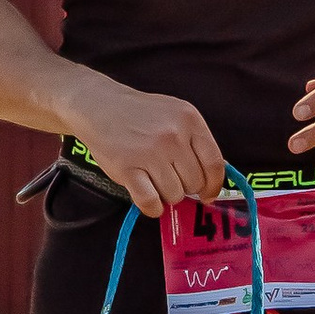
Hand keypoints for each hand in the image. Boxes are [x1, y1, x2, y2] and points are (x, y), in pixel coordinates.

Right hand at [73, 85, 226, 217]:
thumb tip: (213, 178)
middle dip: (184, 187)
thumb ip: (195, 142)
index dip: (213, 185)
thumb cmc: (140, 114)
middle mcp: (173, 136)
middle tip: (169, 177)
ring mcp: (150, 152)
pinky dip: (152, 207)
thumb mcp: (175, 114)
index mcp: (190, 119)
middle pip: (194, 183)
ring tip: (153, 179)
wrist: (100, 106)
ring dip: (165, 195)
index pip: (214, 164)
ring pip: (174, 195)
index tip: (208, 195)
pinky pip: (151, 202)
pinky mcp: (128, 169)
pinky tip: (147, 197)